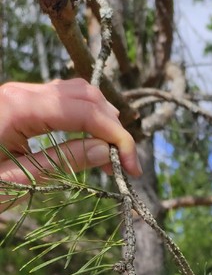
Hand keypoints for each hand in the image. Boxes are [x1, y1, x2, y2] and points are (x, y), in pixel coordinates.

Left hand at [0, 78, 140, 189]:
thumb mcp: (17, 182)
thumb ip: (63, 163)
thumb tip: (106, 152)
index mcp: (16, 108)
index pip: (84, 110)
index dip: (116, 136)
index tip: (132, 168)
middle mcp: (19, 92)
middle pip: (84, 94)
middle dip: (112, 126)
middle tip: (126, 165)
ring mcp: (18, 95)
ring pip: (75, 93)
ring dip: (101, 120)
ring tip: (112, 156)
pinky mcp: (18, 104)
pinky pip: (60, 102)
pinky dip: (83, 119)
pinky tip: (91, 144)